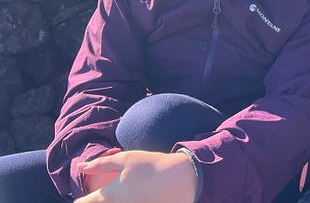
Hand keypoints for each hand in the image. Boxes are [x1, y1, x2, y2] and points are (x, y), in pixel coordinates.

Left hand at [75, 150, 197, 202]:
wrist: (180, 179)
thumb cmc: (151, 166)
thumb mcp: (125, 159)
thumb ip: (100, 164)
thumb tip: (80, 167)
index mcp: (109, 196)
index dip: (81, 200)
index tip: (83, 197)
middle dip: (96, 200)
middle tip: (104, 194)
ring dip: (112, 201)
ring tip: (123, 192)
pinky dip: (127, 202)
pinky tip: (136, 195)